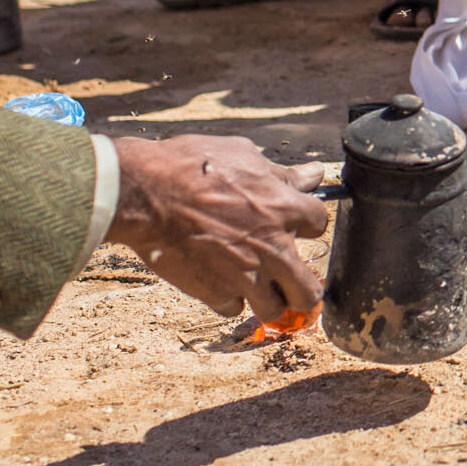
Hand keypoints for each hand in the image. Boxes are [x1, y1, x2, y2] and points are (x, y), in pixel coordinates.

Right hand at [106, 135, 326, 322]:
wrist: (146, 194)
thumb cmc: (191, 167)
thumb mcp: (244, 156)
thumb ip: (282, 173)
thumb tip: (314, 174)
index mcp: (285, 210)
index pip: (320, 224)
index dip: (306, 223)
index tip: (294, 223)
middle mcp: (274, 248)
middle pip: (310, 290)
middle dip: (302, 286)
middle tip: (290, 278)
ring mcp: (246, 276)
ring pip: (274, 309)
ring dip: (267, 298)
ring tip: (255, 285)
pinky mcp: (216, 293)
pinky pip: (234, 308)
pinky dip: (228, 298)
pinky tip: (219, 281)